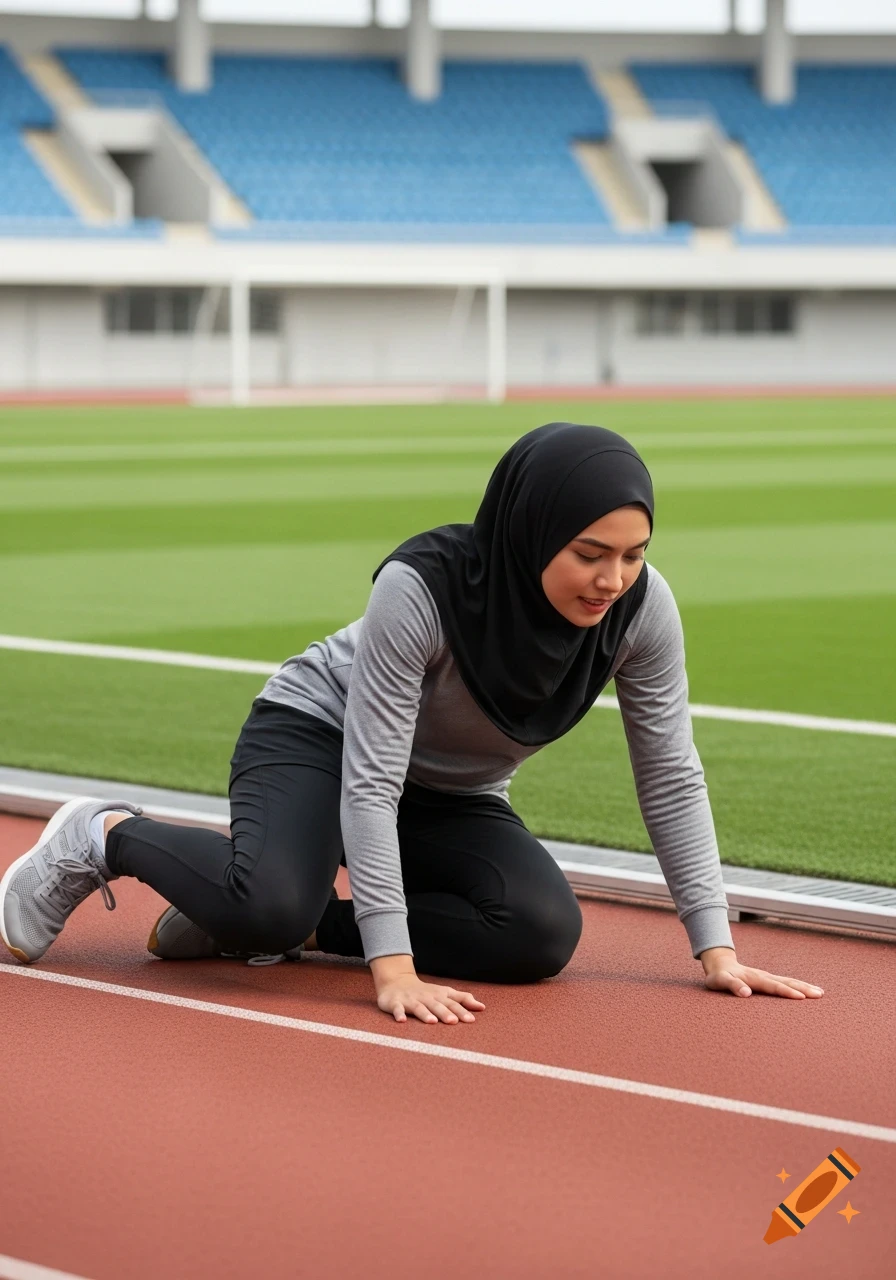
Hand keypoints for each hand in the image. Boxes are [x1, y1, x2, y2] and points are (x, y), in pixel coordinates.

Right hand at [371, 958, 484, 1023]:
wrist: (396, 981)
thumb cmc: (425, 991)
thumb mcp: (444, 993)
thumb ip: (462, 999)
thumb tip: (482, 1007)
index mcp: (438, 995)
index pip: (452, 1003)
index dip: (461, 1011)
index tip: (471, 1020)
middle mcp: (425, 997)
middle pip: (436, 1005)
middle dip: (445, 1013)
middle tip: (453, 1021)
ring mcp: (410, 1000)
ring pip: (418, 1007)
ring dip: (425, 1014)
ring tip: (432, 1021)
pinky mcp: (395, 1003)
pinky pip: (397, 1008)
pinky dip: (399, 1014)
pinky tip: (401, 1020)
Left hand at [700, 947, 823, 999]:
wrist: (720, 964)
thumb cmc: (719, 976)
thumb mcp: (720, 981)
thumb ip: (732, 985)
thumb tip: (746, 993)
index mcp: (754, 978)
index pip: (774, 986)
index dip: (787, 992)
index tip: (801, 997)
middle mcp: (764, 976)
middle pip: (786, 982)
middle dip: (803, 988)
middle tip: (820, 994)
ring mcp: (767, 977)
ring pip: (789, 981)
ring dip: (804, 986)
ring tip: (820, 992)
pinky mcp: (768, 979)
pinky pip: (786, 982)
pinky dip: (798, 986)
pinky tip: (807, 990)